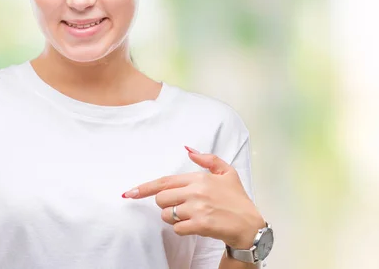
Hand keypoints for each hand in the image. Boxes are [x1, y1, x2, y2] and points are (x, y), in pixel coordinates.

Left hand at [122, 146, 265, 248]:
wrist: (249, 225)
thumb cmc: (237, 199)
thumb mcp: (227, 172)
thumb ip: (207, 159)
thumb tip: (188, 150)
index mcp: (199, 178)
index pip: (164, 182)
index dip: (144, 188)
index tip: (129, 193)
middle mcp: (195, 192)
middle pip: (161, 199)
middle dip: (165, 204)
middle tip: (180, 206)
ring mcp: (197, 209)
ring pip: (167, 215)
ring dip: (173, 218)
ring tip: (191, 216)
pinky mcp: (199, 225)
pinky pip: (177, 228)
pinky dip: (182, 229)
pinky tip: (194, 225)